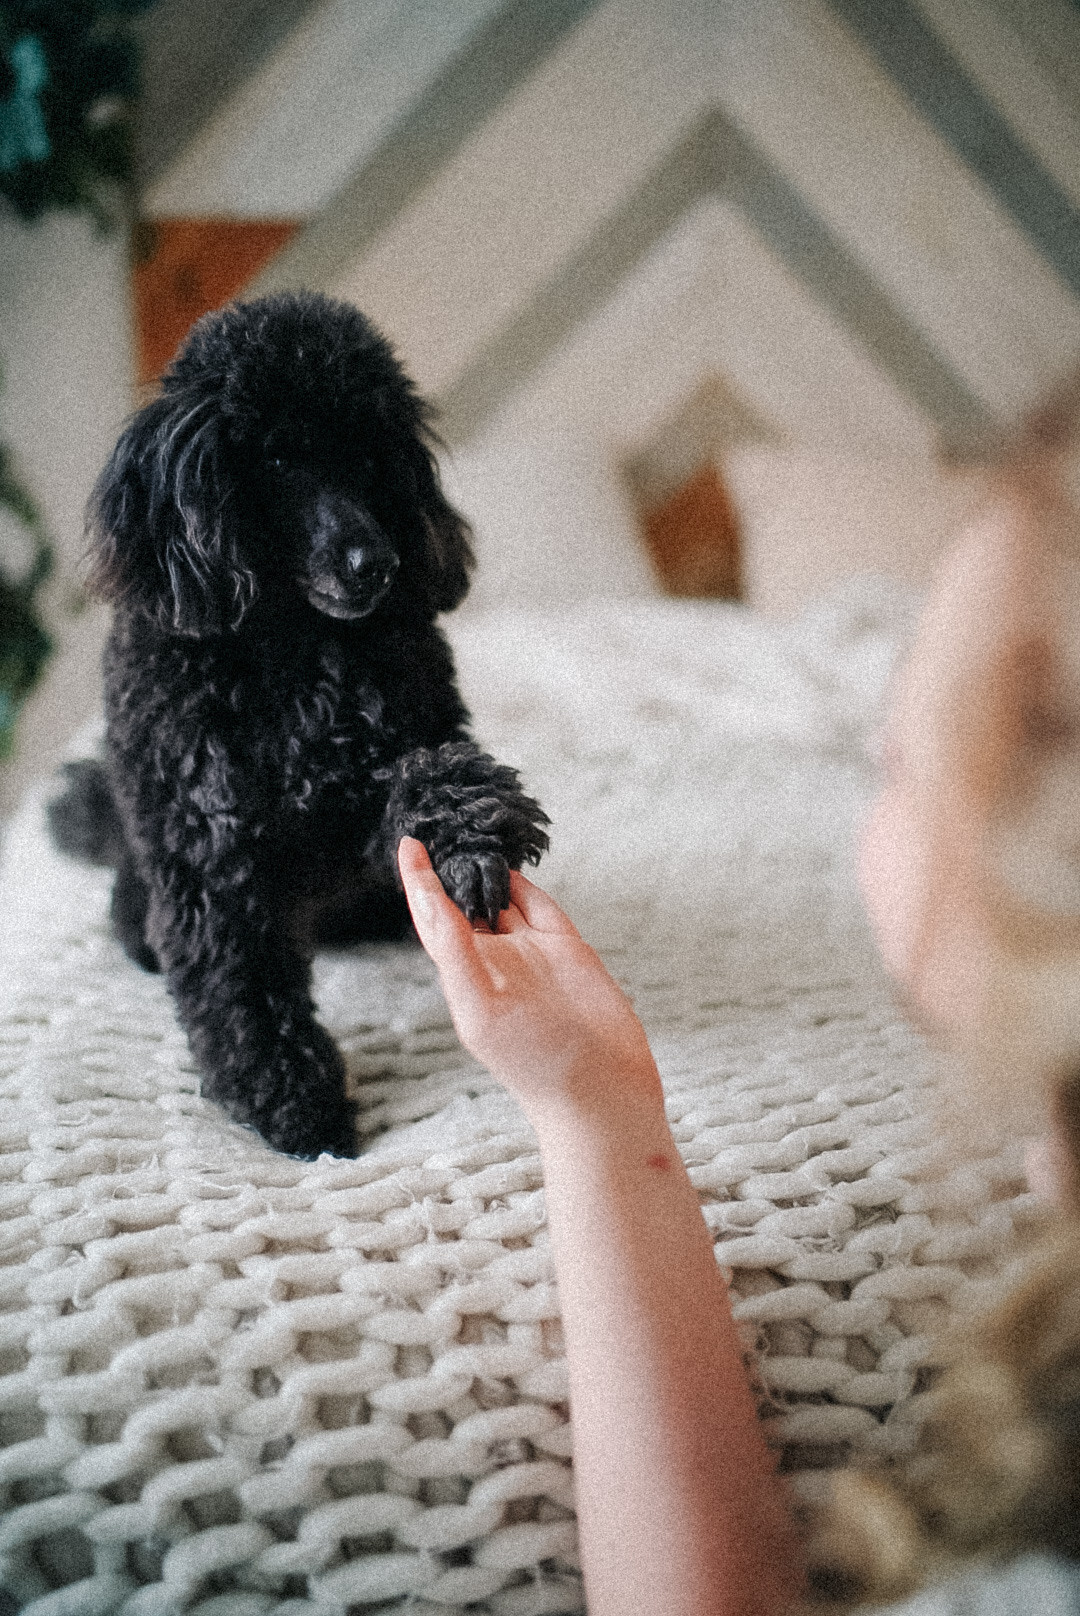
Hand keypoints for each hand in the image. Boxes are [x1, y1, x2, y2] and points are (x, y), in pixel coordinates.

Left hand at [397, 837, 660, 1126]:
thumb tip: (431, 902)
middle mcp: (493, 962)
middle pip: (462, 903)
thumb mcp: (482, 1007)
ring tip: (468, 829)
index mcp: (464, 978)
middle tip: (440, 822)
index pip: (433, 920)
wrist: (602, 1090)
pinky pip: (538, 906)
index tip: (410, 843)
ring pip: (500, 899)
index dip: (419, 882)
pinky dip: (524, 882)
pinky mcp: (566, 948)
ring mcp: (530, 953)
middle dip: (450, 867)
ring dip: (484, 868)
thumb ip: (456, 952)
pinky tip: (509, 860)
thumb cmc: (535, 1061)